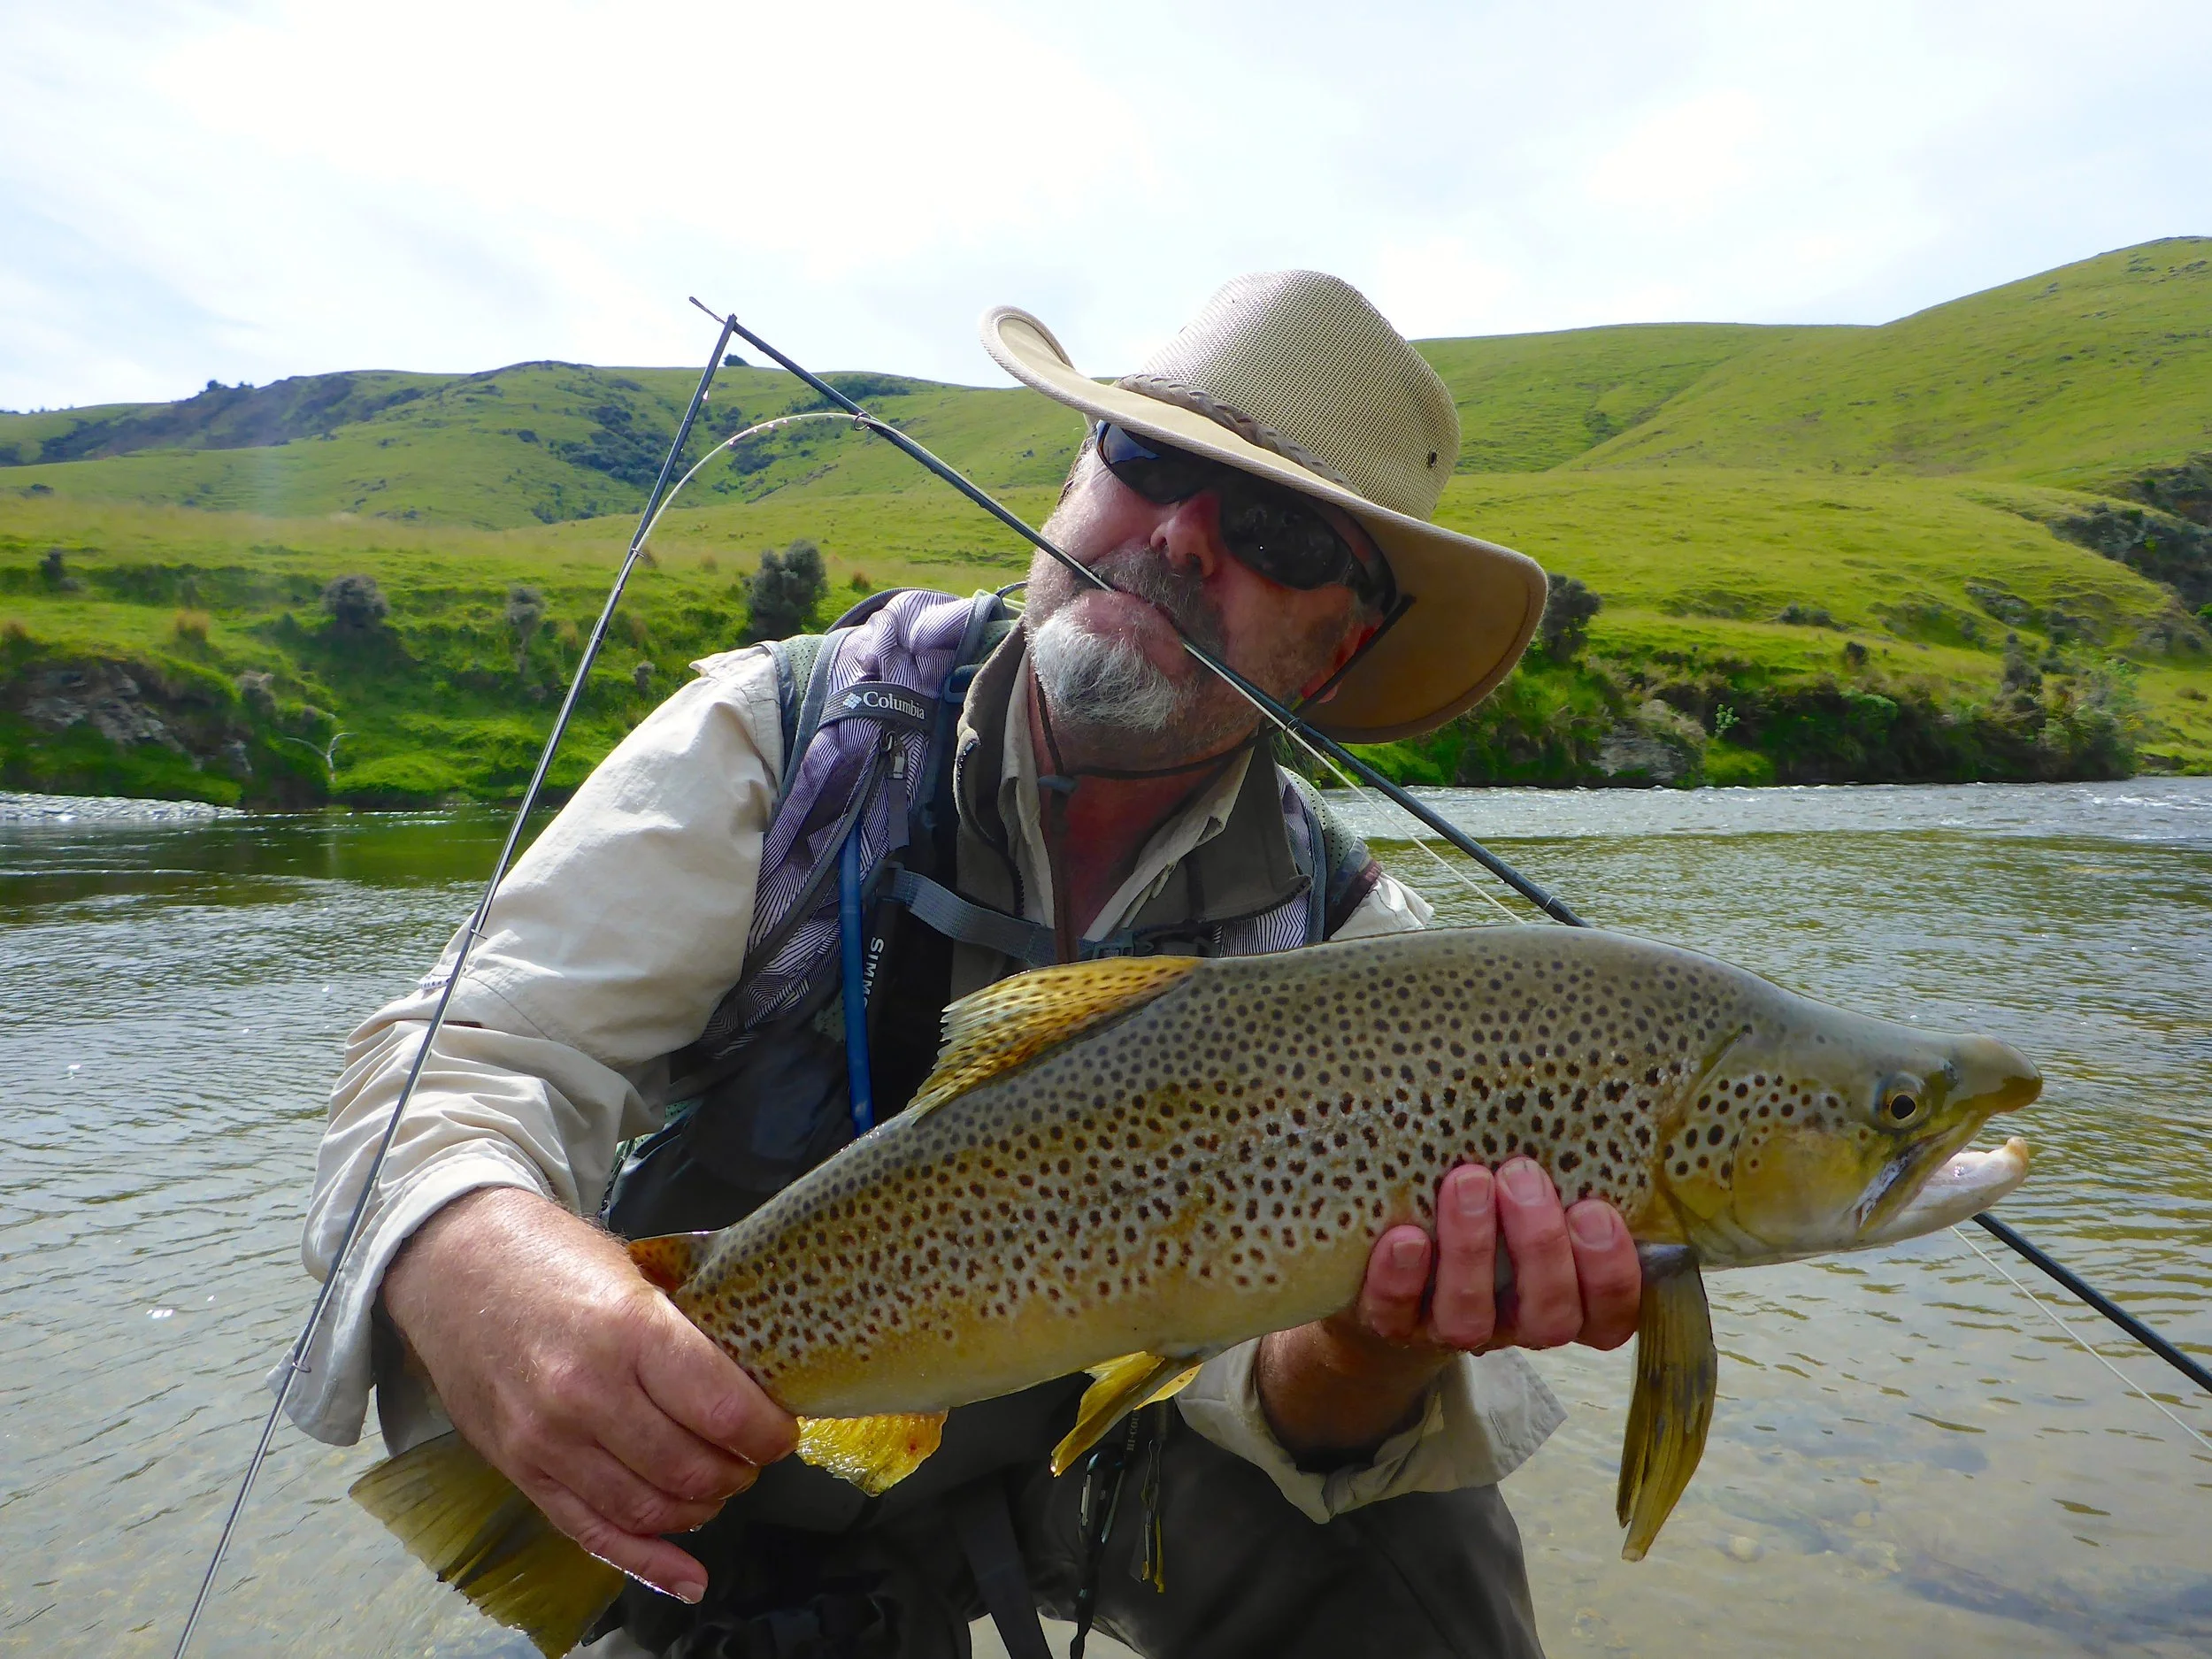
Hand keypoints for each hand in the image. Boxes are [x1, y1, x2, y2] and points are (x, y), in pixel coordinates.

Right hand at [381, 1187, 797, 1602]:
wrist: (452, 1262)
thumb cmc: (552, 1257)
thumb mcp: (635, 1274)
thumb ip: (685, 1334)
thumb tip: (751, 1384)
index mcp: (629, 1331)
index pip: (725, 1412)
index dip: (769, 1432)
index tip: (781, 1429)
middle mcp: (587, 1395)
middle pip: (692, 1469)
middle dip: (740, 1471)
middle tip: (751, 1455)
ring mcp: (547, 1441)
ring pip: (649, 1509)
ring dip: (701, 1508)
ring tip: (719, 1484)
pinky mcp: (520, 1470)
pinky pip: (592, 1533)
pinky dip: (648, 1562)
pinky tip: (689, 1576)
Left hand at [1255, 1158, 1641, 1461]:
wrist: (1397, 1247)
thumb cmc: (1490, 1201)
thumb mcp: (1529, 1188)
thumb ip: (1559, 1169)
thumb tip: (1580, 1096)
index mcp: (1569, 1297)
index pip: (1611, 1312)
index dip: (1611, 1271)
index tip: (1595, 1209)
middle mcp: (1518, 1322)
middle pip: (1548, 1315)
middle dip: (1540, 1244)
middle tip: (1522, 1175)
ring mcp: (1456, 1327)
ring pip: (1472, 1318)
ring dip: (1472, 1248)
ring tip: (1468, 1181)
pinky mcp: (1395, 1322)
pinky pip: (1397, 1314)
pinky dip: (1400, 1278)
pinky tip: (1404, 1238)